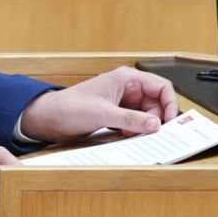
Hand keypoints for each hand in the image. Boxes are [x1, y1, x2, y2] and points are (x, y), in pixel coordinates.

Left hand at [18, 67, 178, 144]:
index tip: (170, 121)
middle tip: (155, 134)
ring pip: (146, 114)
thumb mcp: (103, 114)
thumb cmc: (69, 107)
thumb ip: (131, 119)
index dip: (169, 103)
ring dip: (145, 126)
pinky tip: (129, 137)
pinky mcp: (116, 115)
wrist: (47, 118)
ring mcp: (121, 102)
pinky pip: (134, 122)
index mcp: (126, 79)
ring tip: (139, 137)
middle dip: (157, 118)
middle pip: (156, 102)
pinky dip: (136, 130)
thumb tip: (155, 124)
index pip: (161, 87)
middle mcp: (126, 88)